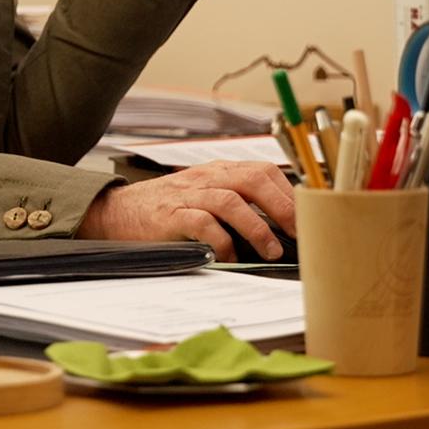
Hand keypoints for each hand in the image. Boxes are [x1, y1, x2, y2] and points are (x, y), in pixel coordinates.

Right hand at [76, 161, 295, 262]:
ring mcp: (188, 195)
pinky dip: (220, 241)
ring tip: (272, 250)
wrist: (117, 213)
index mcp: (220, 171)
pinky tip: (230, 257)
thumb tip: (281, 227)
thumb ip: (237, 201)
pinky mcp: (170, 216)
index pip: (264, 171)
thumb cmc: (168, 209)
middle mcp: (207, 178)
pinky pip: (201, 224)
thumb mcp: (205, 195)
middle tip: (300, 232)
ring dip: (257, 226)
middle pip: (253, 179)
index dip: (290, 192)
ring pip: (230, 200)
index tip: (311, 215)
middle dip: (282, 206)